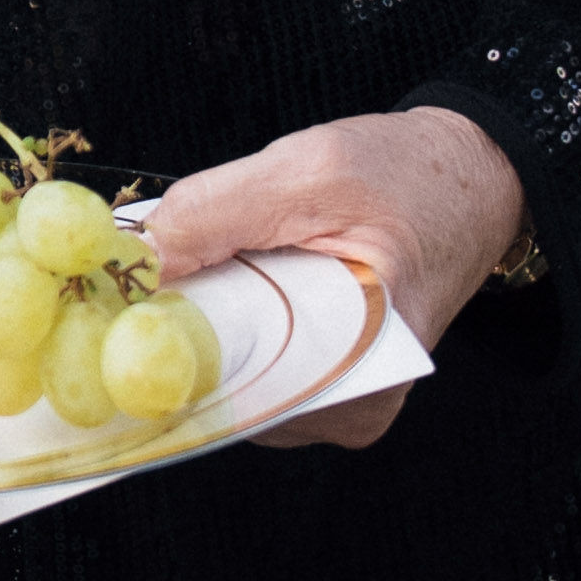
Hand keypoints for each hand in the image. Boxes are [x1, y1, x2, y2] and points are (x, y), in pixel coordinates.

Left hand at [136, 109, 527, 451]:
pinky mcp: (321, 381)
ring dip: (205, 315)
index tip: (109, 305)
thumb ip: (216, 211)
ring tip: (228, 259)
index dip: (160, 344)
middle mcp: (346, 409)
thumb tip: (136, 255)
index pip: (229, 387)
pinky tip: (243, 276)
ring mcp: (332, 402)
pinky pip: (247, 357)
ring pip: (227, 370)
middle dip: (179, 324)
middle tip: (154, 264)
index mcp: (359, 376)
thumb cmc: (408, 175)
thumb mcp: (312, 170)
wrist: (471, 178)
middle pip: (221, 384)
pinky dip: (228, 316)